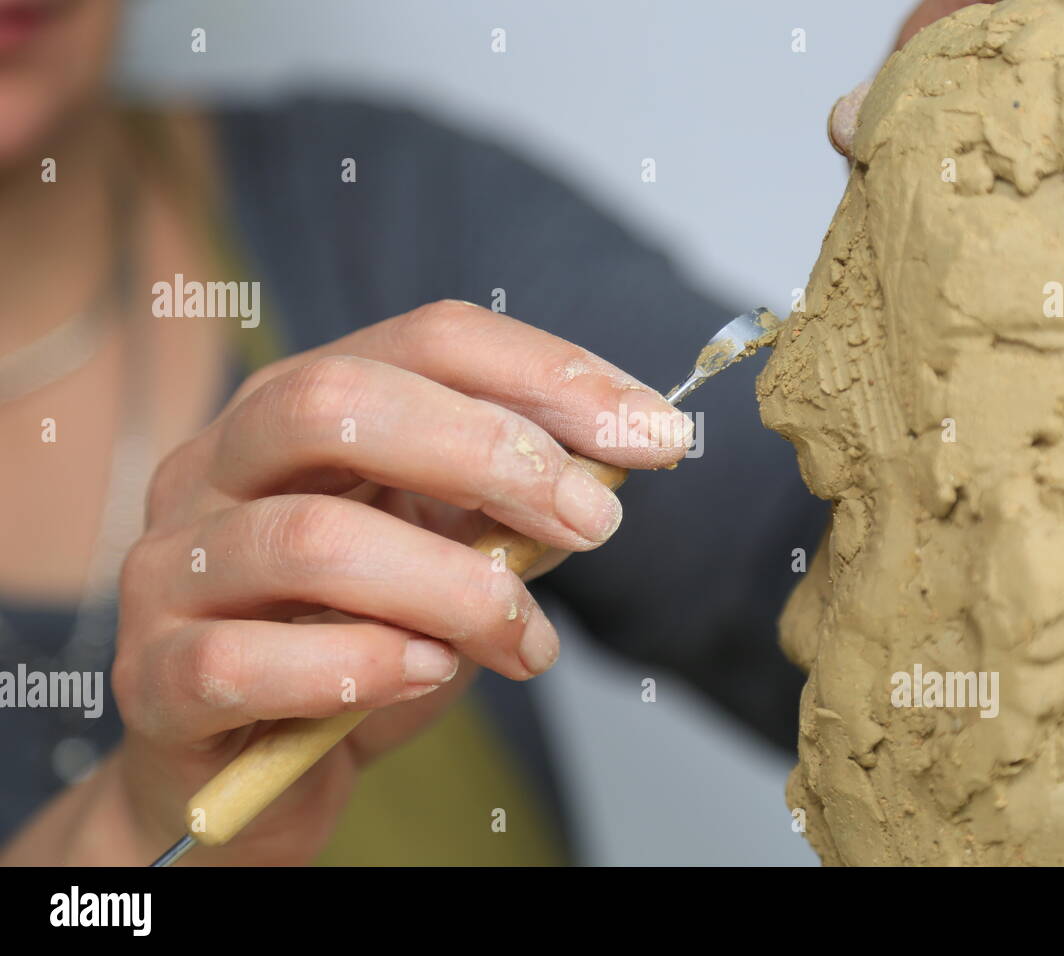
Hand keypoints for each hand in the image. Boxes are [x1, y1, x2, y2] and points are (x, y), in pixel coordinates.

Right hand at [107, 300, 688, 863]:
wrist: (253, 764)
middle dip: (493, 453)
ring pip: (311, 537)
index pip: (424, 340)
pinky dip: (361, 665)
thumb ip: (508, 511)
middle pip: (341, 401)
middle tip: (596, 521)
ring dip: (453, 586)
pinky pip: (249, 660)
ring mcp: (173, 567)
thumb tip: (612, 464)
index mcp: (295, 411)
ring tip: (527, 640)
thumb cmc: (357, 644)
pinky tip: (427, 675)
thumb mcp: (449, 560)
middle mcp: (216, 465)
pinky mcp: (154, 678)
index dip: (548, 374)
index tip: (654, 433)